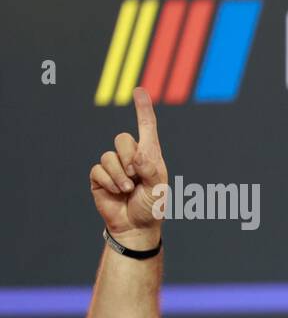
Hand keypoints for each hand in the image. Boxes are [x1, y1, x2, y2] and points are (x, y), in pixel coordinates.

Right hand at [89, 88, 167, 245]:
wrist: (135, 227)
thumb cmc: (151, 207)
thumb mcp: (158, 190)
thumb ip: (151, 171)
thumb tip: (139, 155)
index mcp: (150, 156)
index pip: (146, 128)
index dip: (143, 109)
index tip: (140, 90)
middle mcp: (131, 157)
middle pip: (122, 138)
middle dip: (129, 157)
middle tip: (136, 176)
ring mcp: (114, 166)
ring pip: (109, 156)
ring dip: (120, 175)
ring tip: (128, 190)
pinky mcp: (100, 176)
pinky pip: (99, 170)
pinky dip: (109, 182)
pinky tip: (116, 192)